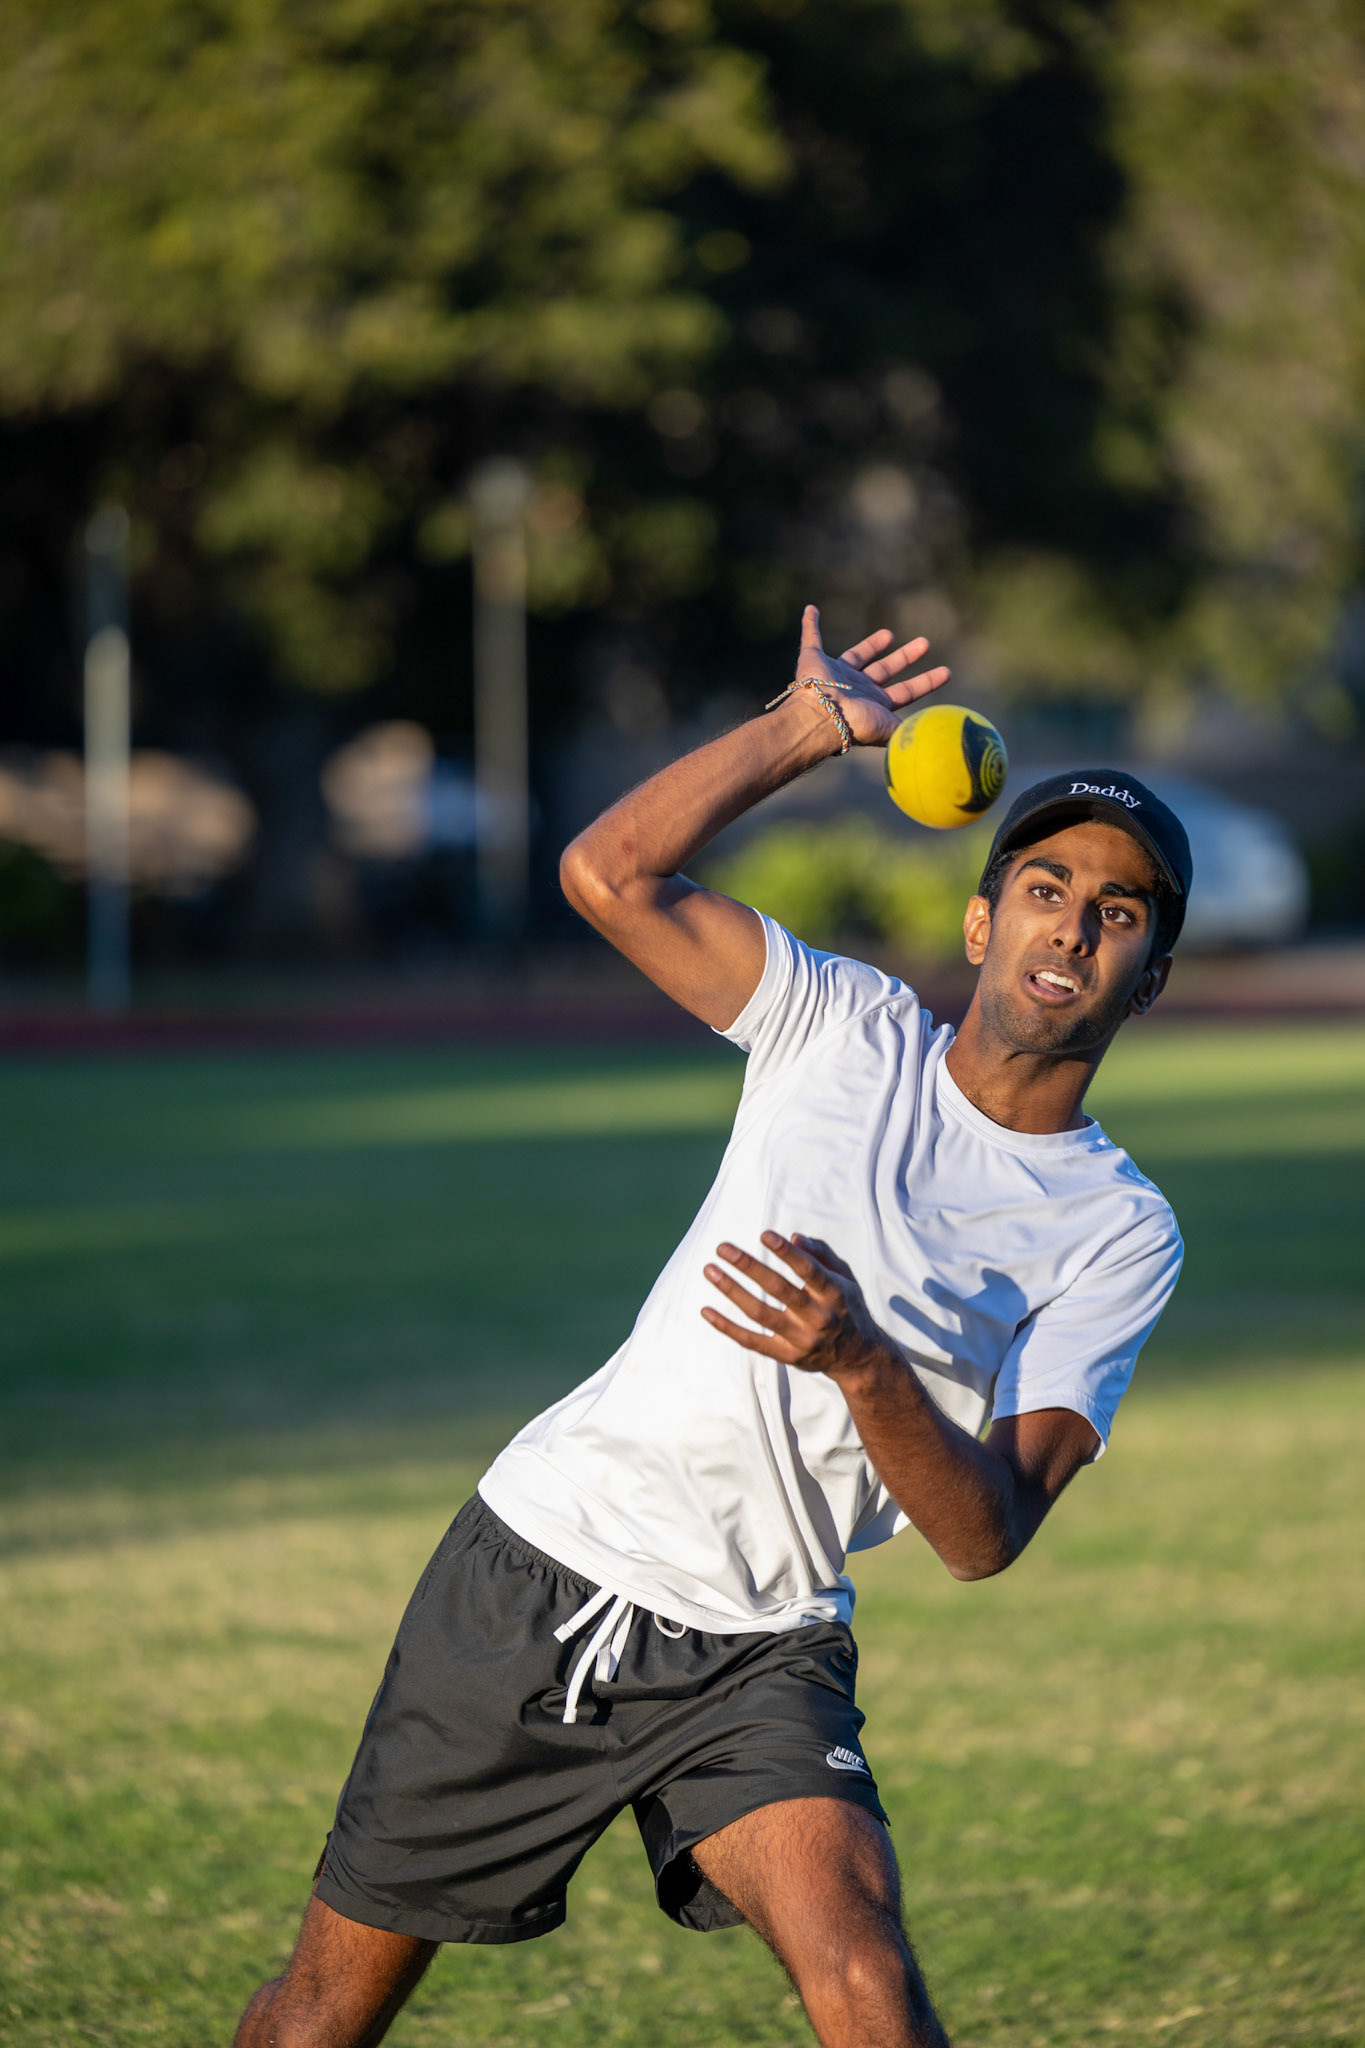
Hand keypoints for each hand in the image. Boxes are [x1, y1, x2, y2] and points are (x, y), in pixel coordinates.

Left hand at [701, 1230, 890, 1384]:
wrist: (858, 1357)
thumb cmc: (847, 1307)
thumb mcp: (845, 1278)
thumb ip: (822, 1254)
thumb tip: (794, 1237)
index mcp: (834, 1294)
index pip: (808, 1270)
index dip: (786, 1252)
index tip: (764, 1235)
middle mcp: (818, 1318)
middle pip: (779, 1290)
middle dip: (749, 1266)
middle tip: (723, 1248)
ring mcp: (801, 1340)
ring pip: (760, 1314)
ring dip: (732, 1291)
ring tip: (710, 1270)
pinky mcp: (787, 1356)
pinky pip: (751, 1341)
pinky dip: (727, 1327)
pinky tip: (706, 1311)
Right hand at [790, 604, 949, 748]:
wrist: (821, 717)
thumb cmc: (855, 725)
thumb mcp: (892, 729)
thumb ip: (913, 729)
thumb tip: (936, 731)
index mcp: (874, 706)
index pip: (907, 692)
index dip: (927, 682)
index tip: (947, 673)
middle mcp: (856, 690)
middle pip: (886, 670)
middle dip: (905, 658)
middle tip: (925, 643)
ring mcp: (834, 674)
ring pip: (857, 655)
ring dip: (871, 644)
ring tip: (889, 633)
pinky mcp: (812, 660)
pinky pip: (811, 638)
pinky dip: (809, 624)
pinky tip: (811, 609)